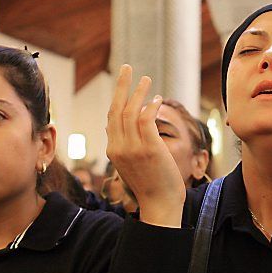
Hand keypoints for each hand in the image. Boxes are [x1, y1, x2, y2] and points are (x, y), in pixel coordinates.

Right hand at [106, 65, 185, 226]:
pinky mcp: (149, 149)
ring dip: (138, 92)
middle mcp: (119, 148)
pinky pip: (146, 119)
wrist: (160, 204)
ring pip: (131, 111)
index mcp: (113, 151)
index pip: (111, 119)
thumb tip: (117, 127)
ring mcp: (133, 148)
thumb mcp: (131, 164)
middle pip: (116, 109)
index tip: (123, 85)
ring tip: (146, 79)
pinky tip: (157, 99)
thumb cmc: (151, 185)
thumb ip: (125, 145)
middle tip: (126, 68)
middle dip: (121, 86)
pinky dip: (150, 106)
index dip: (117, 100)